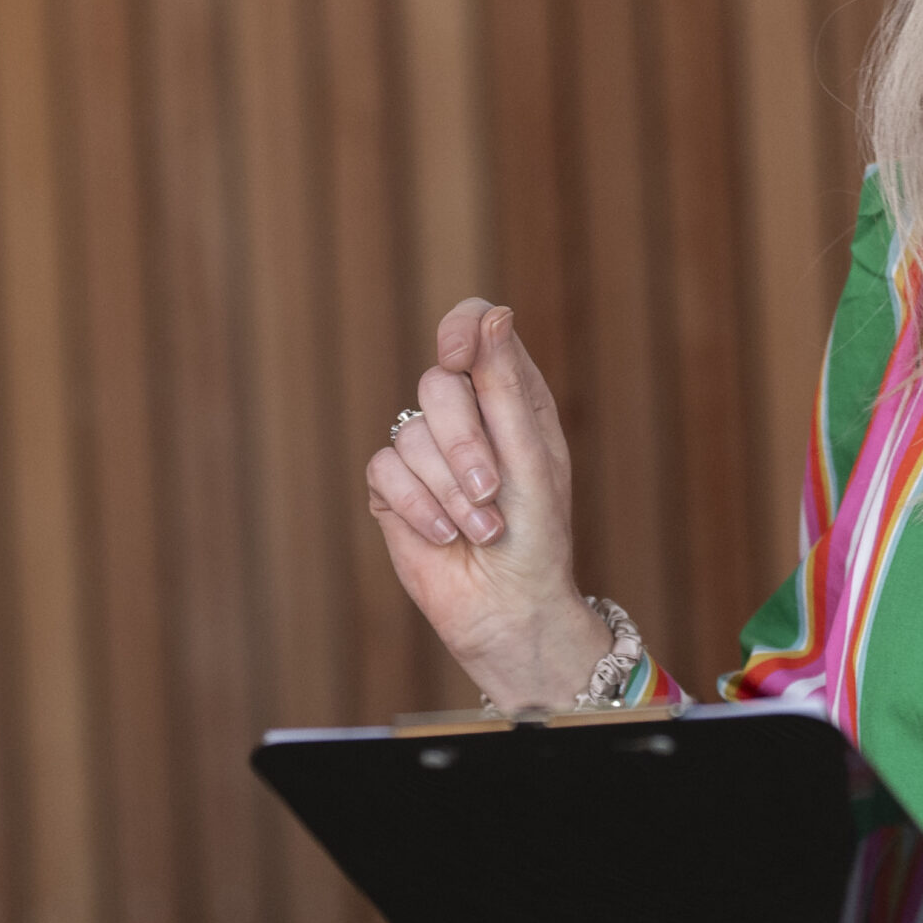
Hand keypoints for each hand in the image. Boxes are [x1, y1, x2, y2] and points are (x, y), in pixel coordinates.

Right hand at [365, 301, 610, 710]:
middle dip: (464, 442)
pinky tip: (447, 536)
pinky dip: (421, 506)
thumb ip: (505, 387)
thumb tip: (492, 314)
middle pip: (436, 384)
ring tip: (482, 529)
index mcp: (510, 395)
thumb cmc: (537, 536)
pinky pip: (385, 469)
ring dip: (450, 490)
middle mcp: (467, 415)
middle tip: (492, 490)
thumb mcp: (531, 458)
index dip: (461, 329)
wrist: (510, 608)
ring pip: (410, 433)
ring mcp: (425, 452)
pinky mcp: (393, 489)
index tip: (457, 354)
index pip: (476, 327)